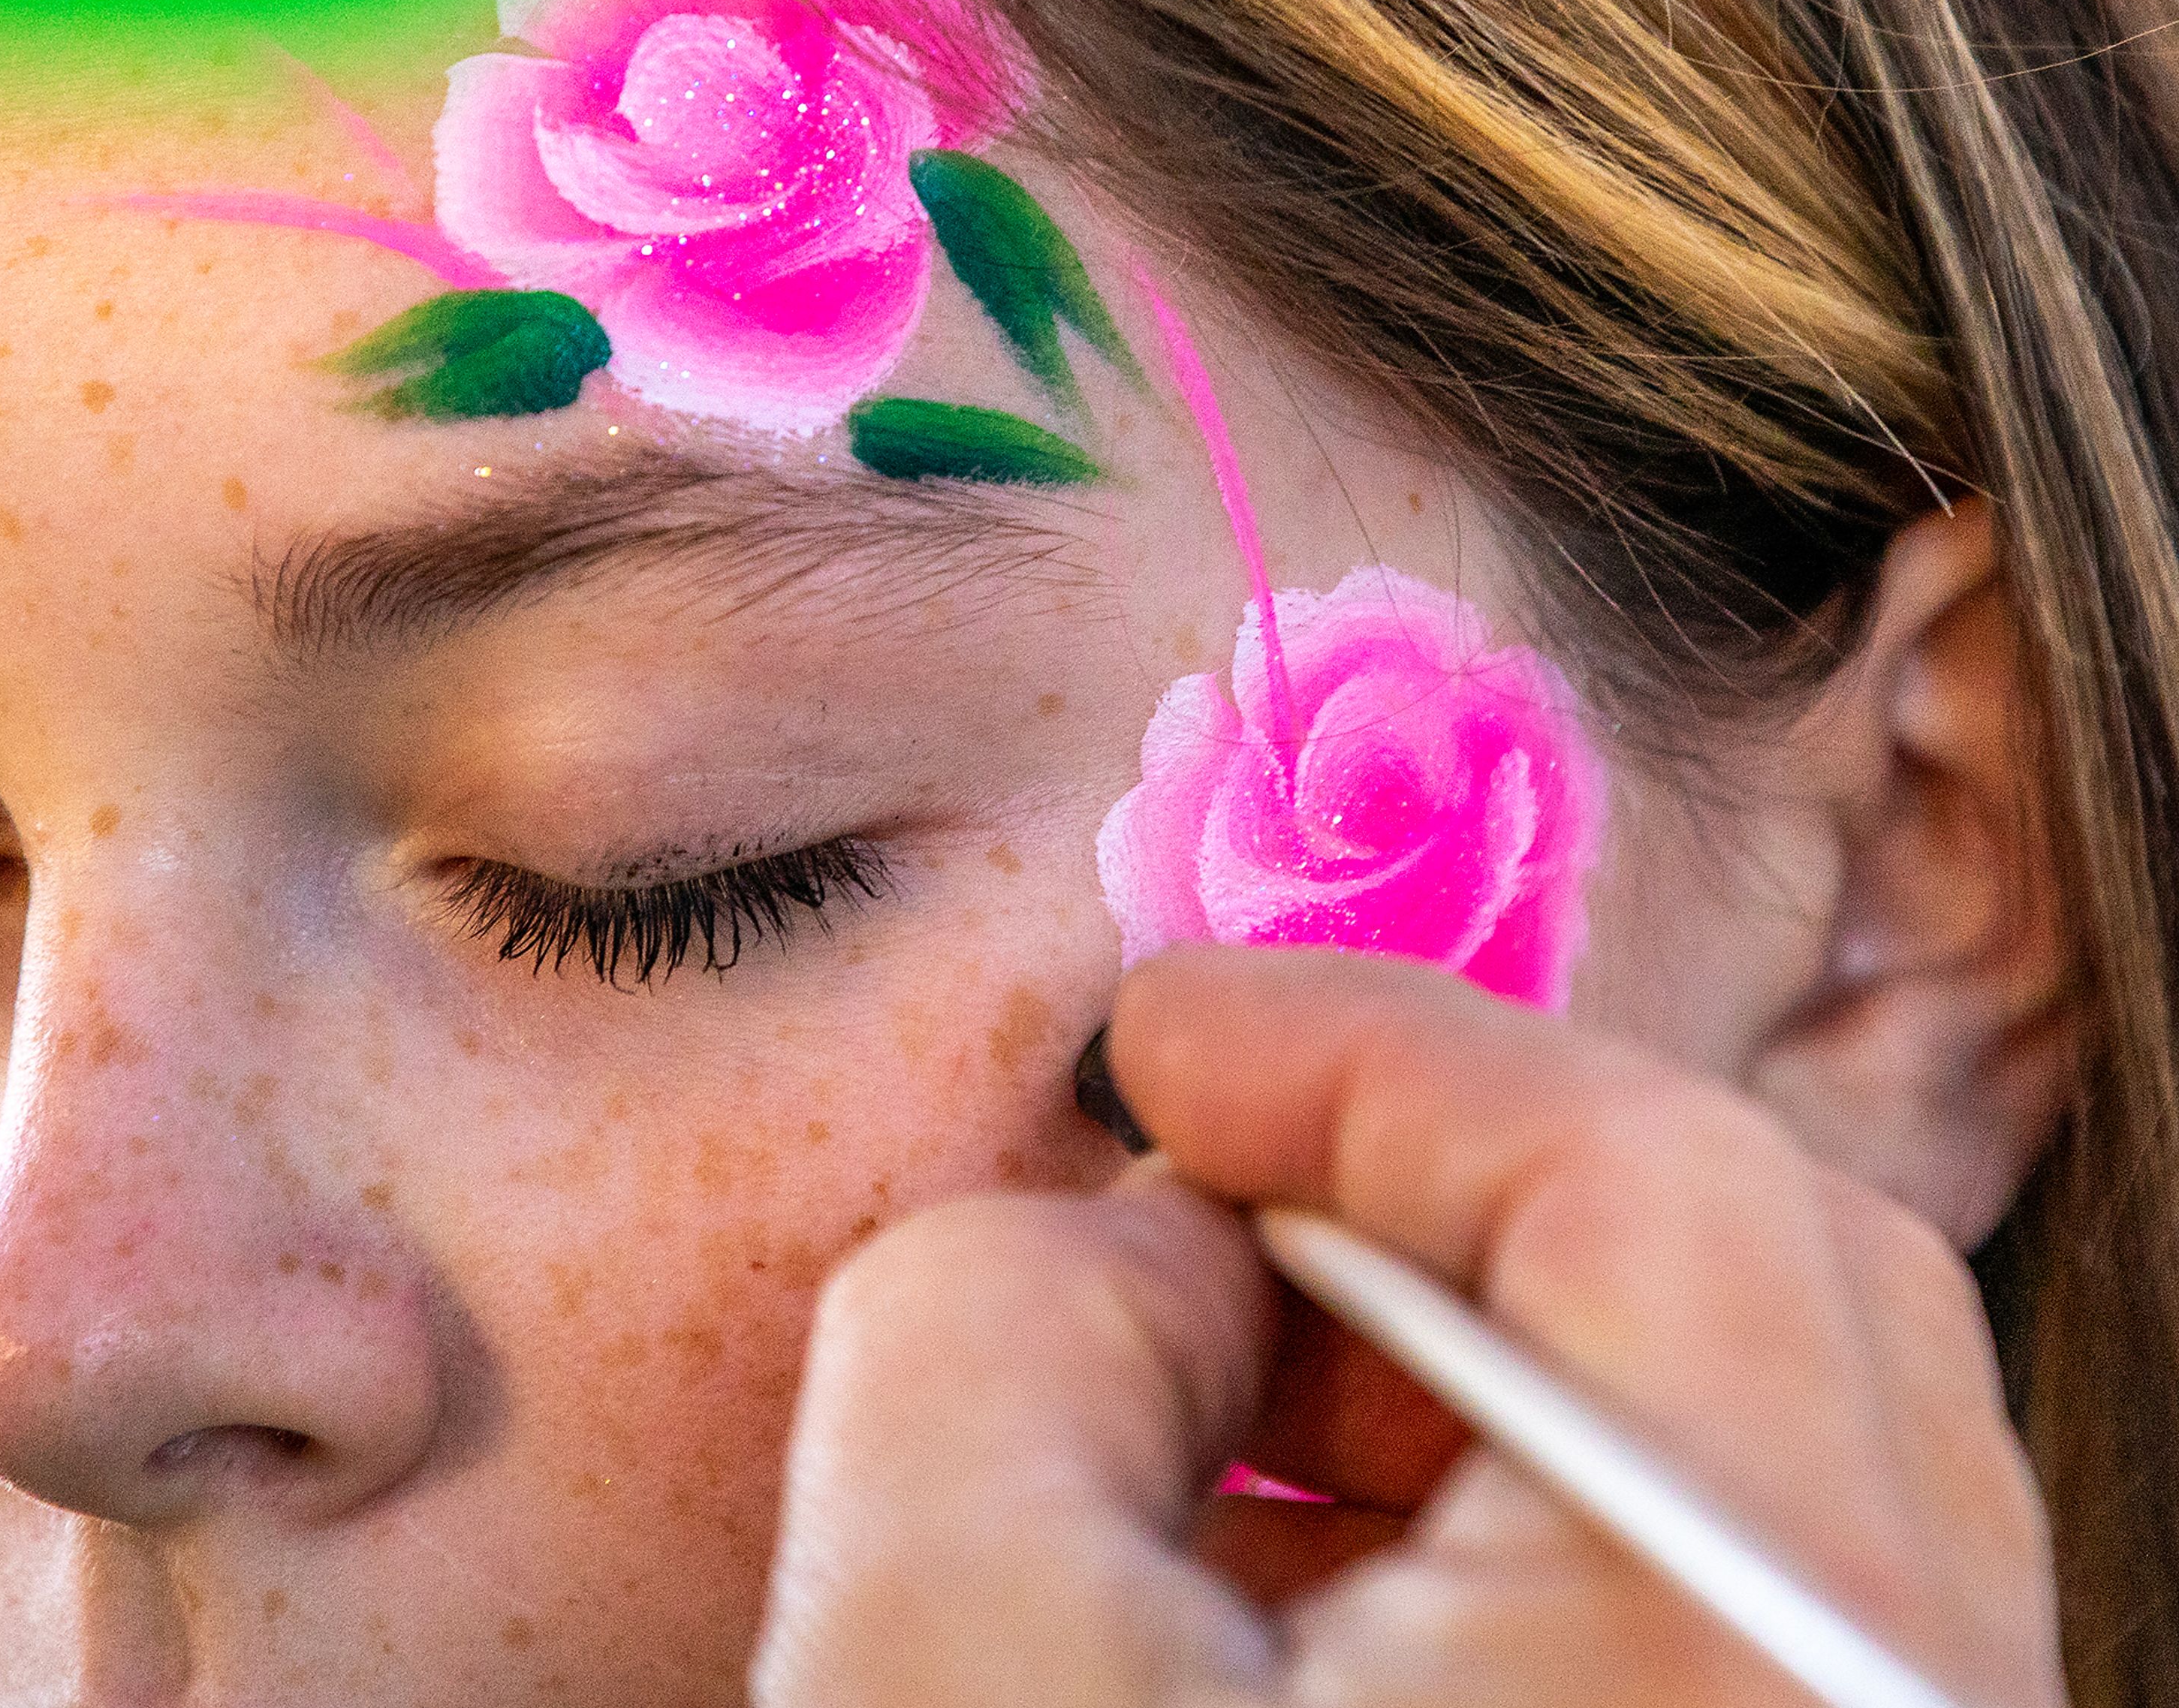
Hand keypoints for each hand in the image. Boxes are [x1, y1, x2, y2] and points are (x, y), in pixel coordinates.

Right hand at [751, 947, 2064, 1706]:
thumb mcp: (940, 1651)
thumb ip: (995, 1320)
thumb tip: (1122, 1235)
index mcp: (1742, 1633)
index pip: (1650, 1173)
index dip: (1368, 1052)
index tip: (1158, 1047)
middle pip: (1755, 1278)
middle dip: (1435, 1194)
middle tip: (1194, 1216)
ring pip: (1746, 1448)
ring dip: (1464, 1366)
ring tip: (1214, 1426)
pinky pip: (1719, 1607)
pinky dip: (1518, 1525)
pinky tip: (1305, 1599)